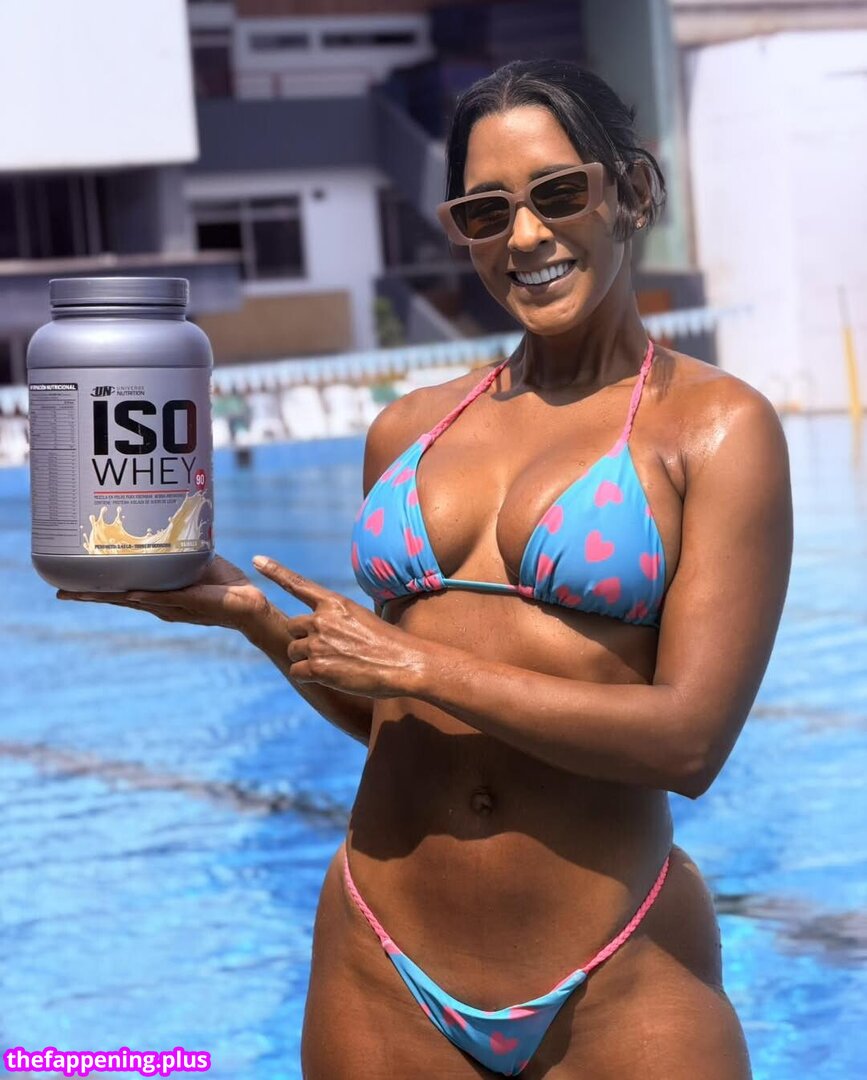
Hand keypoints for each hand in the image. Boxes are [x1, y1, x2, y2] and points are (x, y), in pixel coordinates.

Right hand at [56, 554, 267, 631]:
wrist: (249, 602)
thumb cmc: (224, 584)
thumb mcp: (195, 561)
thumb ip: (178, 550)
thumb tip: (167, 521)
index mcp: (159, 597)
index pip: (122, 592)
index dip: (98, 589)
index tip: (71, 585)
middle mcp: (161, 605)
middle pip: (118, 599)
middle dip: (90, 595)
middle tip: (60, 591)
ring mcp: (173, 606)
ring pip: (133, 601)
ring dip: (107, 596)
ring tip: (79, 593)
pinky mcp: (190, 602)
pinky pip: (163, 598)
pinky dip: (145, 595)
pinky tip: (125, 592)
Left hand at [252, 555, 423, 698]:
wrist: (405, 664)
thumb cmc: (389, 644)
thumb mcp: (361, 619)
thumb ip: (335, 620)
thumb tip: (319, 630)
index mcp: (334, 602)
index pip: (298, 584)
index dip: (275, 571)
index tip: (256, 560)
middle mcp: (322, 619)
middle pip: (293, 627)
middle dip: (304, 639)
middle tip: (331, 651)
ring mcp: (318, 643)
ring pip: (293, 651)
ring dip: (307, 659)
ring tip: (336, 664)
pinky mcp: (318, 667)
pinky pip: (297, 671)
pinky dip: (310, 676)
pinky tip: (332, 677)